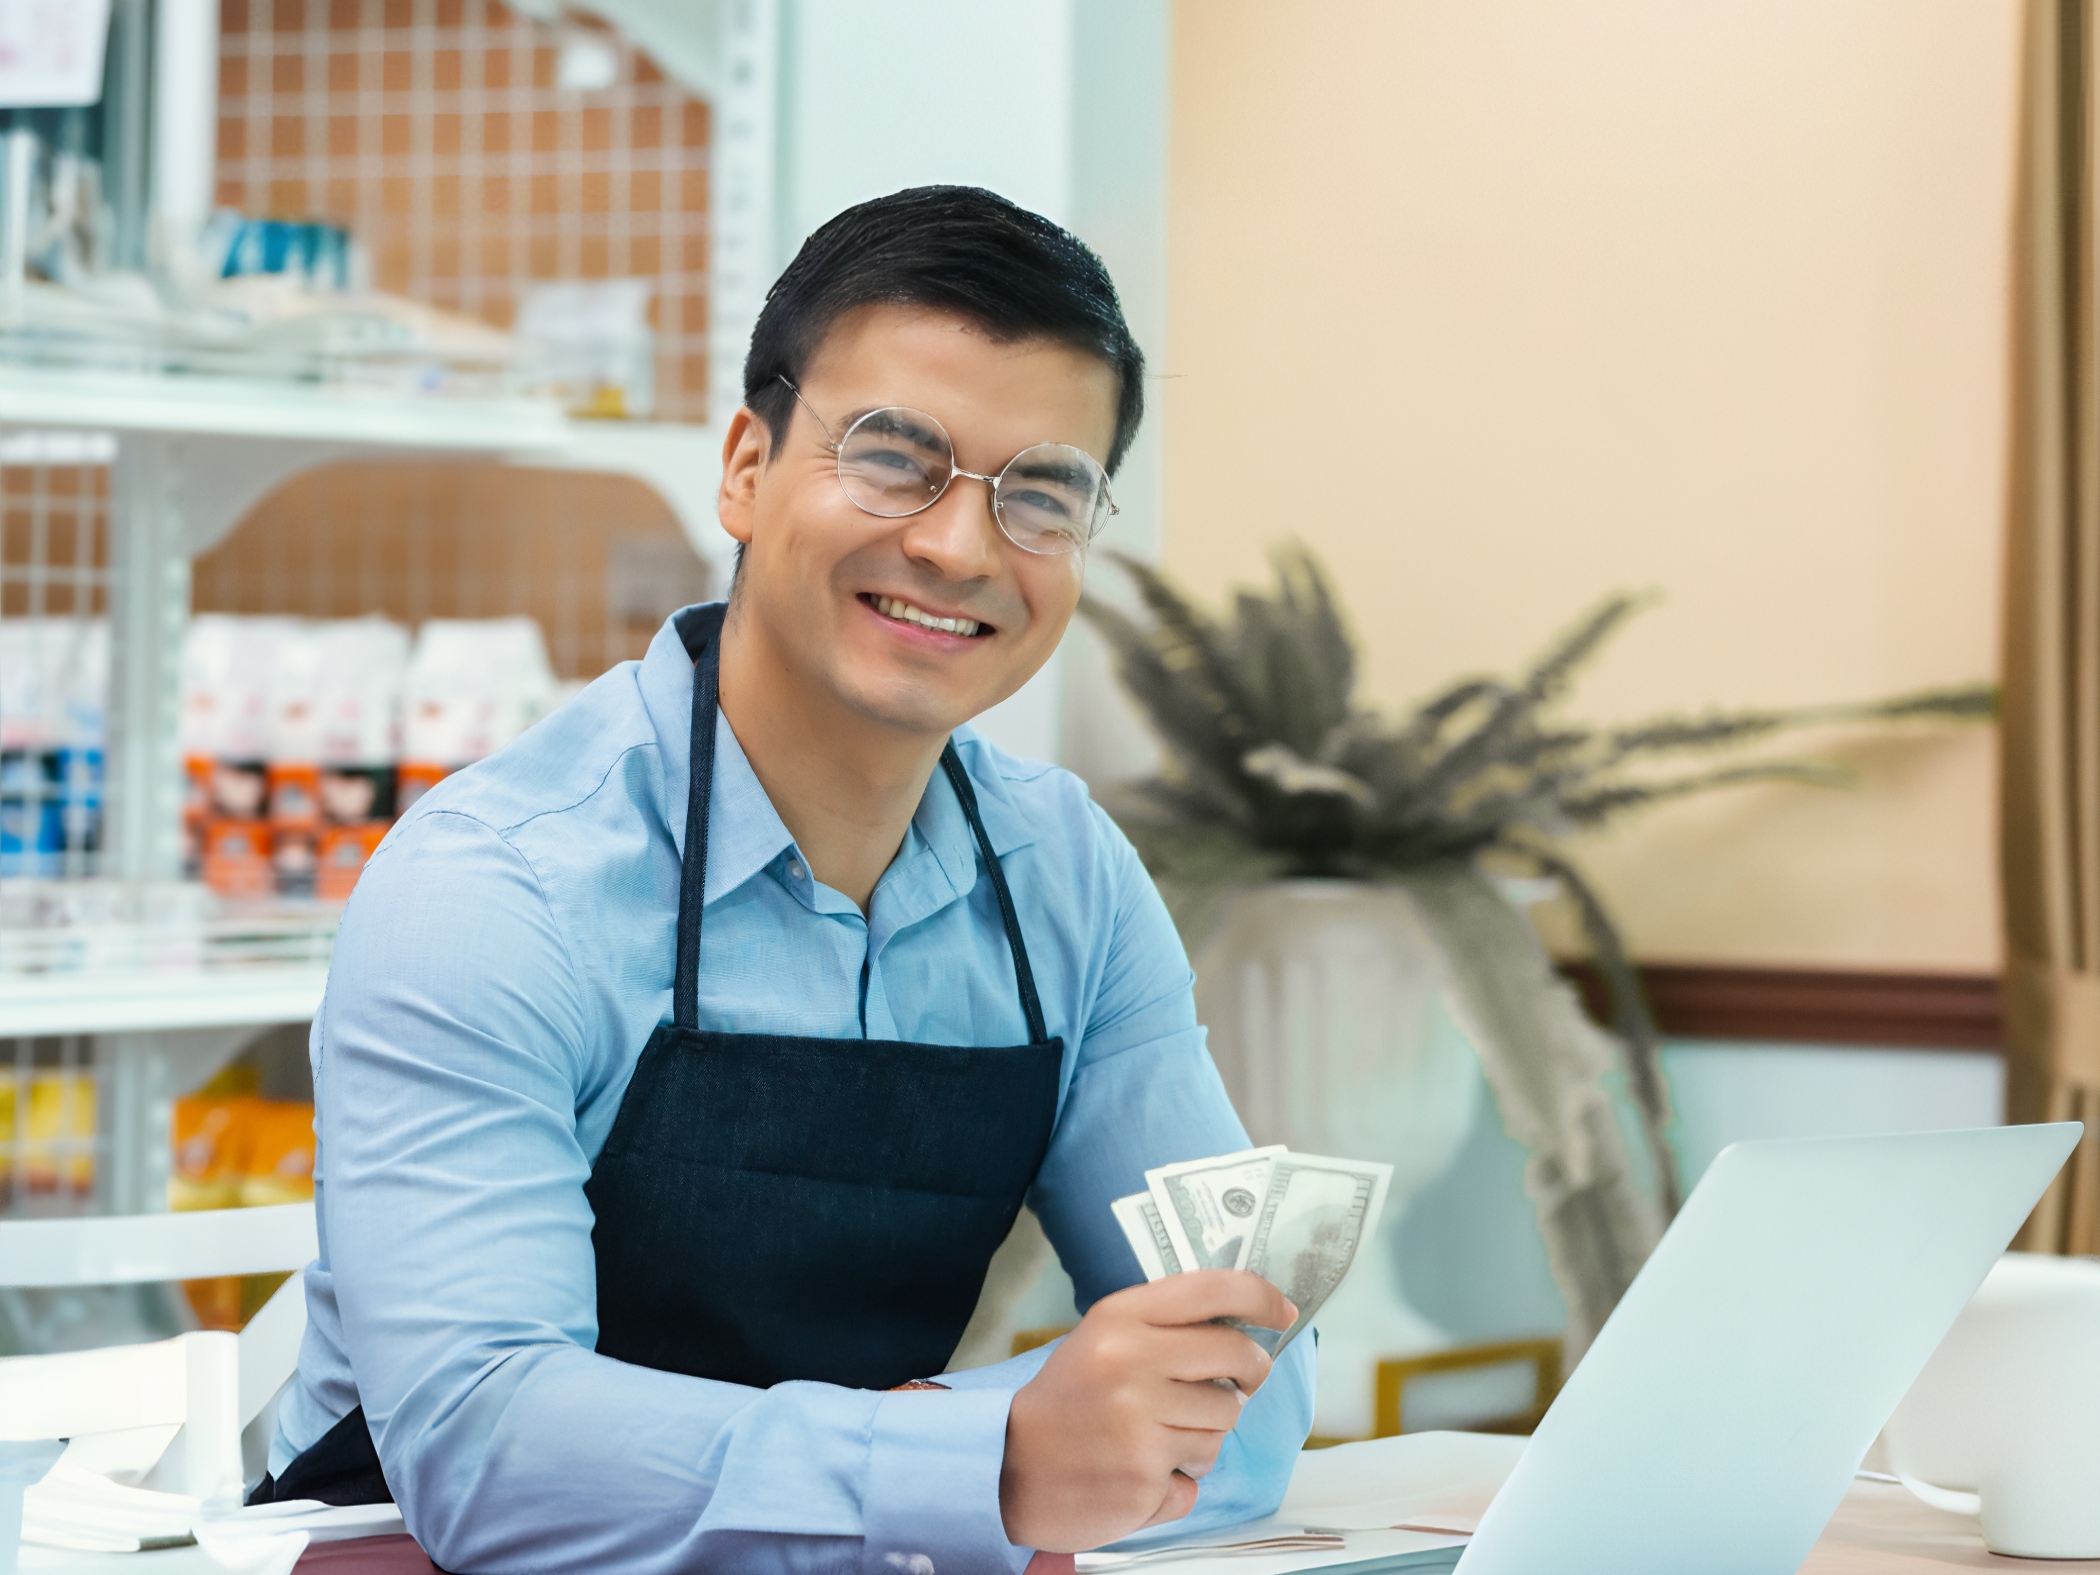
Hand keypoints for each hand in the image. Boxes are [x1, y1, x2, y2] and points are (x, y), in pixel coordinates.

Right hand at [999, 1269, 1296, 1553]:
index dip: (1261, 1297)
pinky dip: (1178, 1481)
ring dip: (1203, 1434)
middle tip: (1239, 1383)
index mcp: (1120, 1318)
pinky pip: (1198, 1478)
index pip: (1213, 1289)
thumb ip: (1163, 1327)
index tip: (1283, 1313)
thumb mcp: (1102, 1339)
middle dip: (1250, 1372)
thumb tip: (1245, 1331)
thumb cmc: (1065, 1401)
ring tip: (1156, 1436)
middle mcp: (1132, 1364)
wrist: (1006, 1468)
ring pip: (1224, 1423)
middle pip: (1237, 1358)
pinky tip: (1141, 1472)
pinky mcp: (1145, 1480)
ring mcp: (1140, 1425)